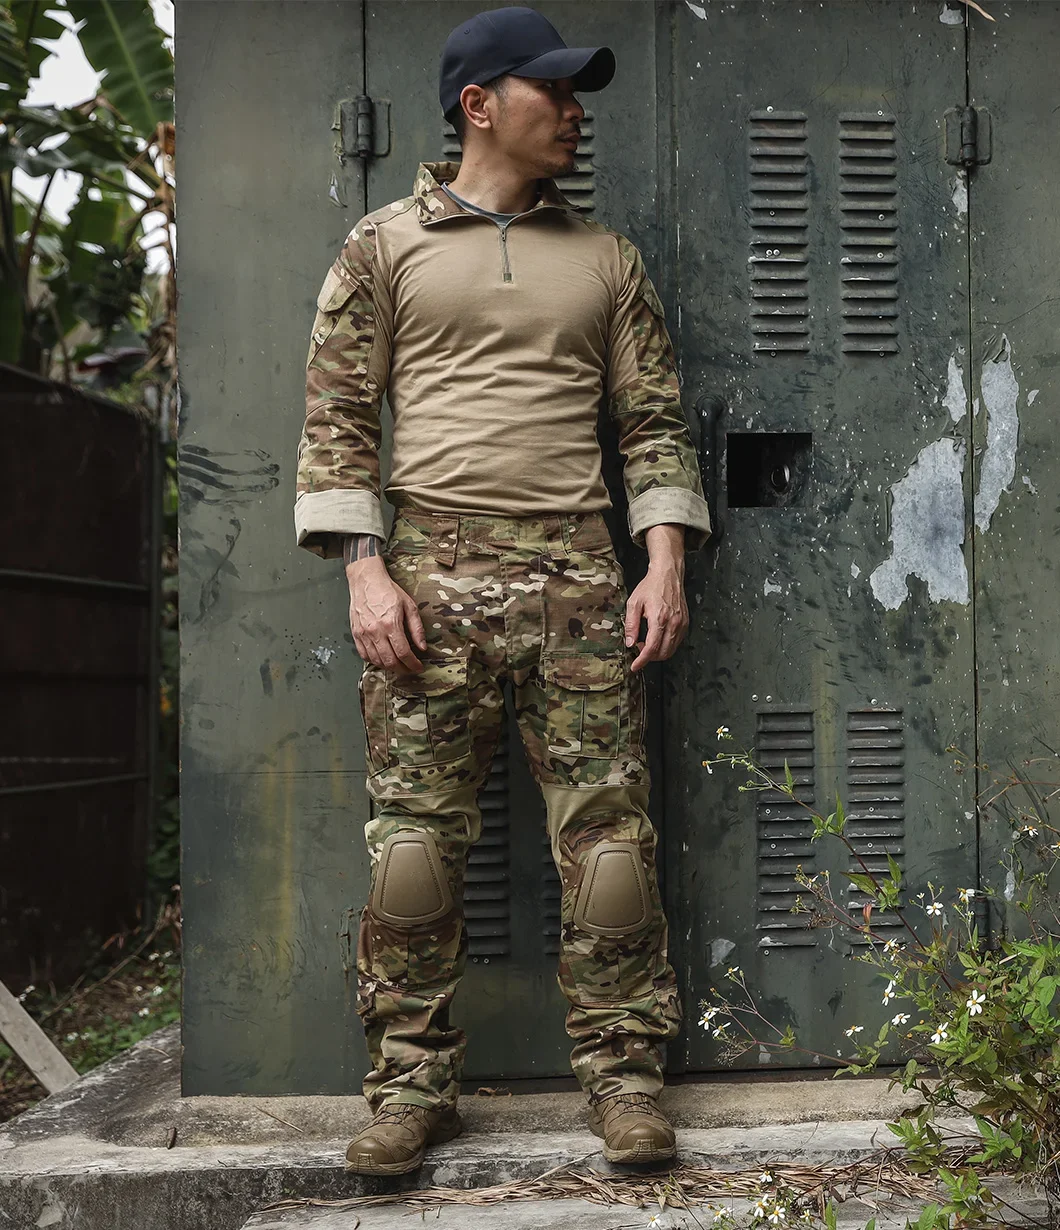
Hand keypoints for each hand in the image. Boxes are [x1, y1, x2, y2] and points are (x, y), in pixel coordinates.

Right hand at [346, 556, 425, 670]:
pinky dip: (374, 661)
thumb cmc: (388, 591)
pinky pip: (364, 655)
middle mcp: (375, 631)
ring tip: (398, 665)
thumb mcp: (409, 606)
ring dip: (389, 667)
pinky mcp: (355, 634)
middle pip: (390, 661)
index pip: (403, 653)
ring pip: (376, 661)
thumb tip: (422, 647)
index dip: (413, 664)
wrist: (366, 580)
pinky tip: (382, 659)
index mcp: (391, 624)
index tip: (418, 667)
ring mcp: (363, 634)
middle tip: (410, 669)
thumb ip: (416, 628)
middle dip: (402, 669)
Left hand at [624, 524, 688, 671]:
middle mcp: (674, 623)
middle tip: (638, 650)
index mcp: (659, 619)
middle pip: (662, 653)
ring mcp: (682, 624)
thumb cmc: (650, 586)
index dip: (642, 660)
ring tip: (646, 644)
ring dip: (658, 653)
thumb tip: (630, 643)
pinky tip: (657, 639)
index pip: (651, 648)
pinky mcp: (686, 623)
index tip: (635, 666)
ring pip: (671, 650)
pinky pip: (677, 642)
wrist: (668, 574)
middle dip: (649, 657)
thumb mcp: (634, 603)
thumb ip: (631, 625)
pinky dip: (666, 646)